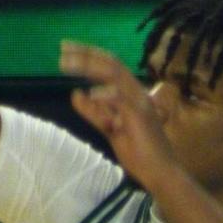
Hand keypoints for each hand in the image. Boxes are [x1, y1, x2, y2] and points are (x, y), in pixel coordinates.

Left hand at [59, 41, 178, 190]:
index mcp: (131, 94)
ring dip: (88, 66)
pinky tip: (90, 94)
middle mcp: (137, 93)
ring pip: (114, 74)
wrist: (161, 174)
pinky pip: (122, 99)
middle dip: (86, 53)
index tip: (67, 50)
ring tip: (66, 63)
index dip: (89, 56)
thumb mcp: (110, 129)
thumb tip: (75, 93)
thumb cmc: (139, 153)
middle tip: (62, 48)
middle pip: (111, 63)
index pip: (110, 67)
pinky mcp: (141, 116)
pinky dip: (106, 94)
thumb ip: (94, 112)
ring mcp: (140, 102)